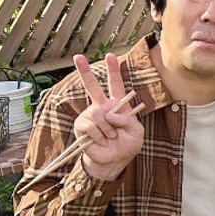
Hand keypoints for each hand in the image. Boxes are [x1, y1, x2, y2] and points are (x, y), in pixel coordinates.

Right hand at [74, 53, 142, 179]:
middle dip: (84, 71)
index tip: (110, 56)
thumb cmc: (127, 144)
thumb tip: (110, 114)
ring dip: (108, 129)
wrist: (115, 159)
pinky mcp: (81, 126)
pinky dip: (100, 135)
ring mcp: (90, 115)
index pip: (115, 85)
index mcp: (117, 105)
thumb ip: (128, 120)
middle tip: (77, 56)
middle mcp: (102, 107)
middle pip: (91, 86)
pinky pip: (91, 126)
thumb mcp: (136, 131)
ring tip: (111, 136)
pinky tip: (102, 140)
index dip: (113, 71)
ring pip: (98, 114)